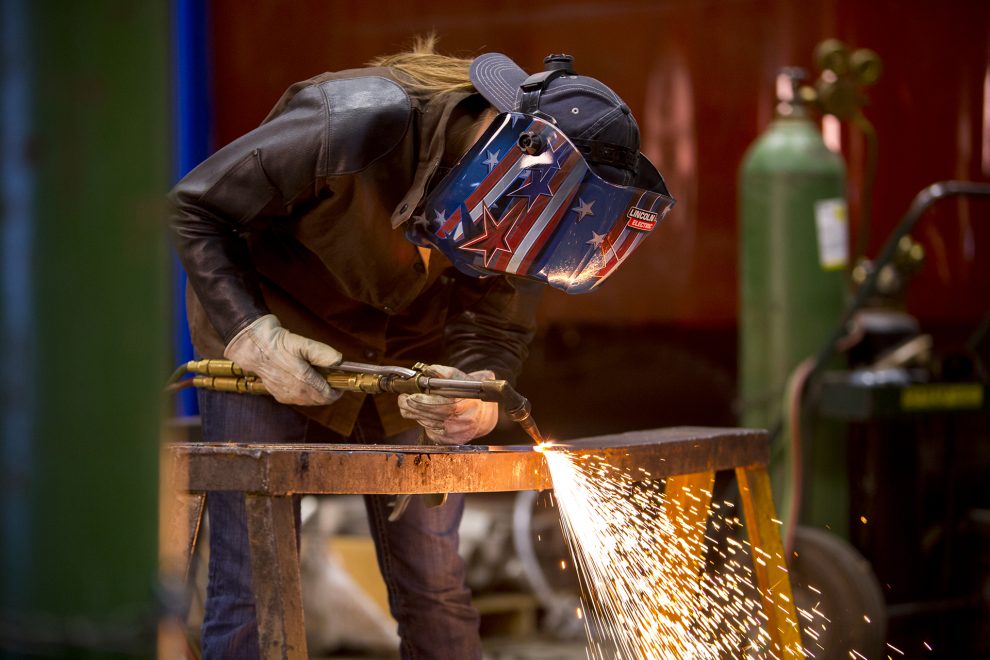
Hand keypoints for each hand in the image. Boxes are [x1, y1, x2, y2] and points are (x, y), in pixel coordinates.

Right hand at [224, 314, 342, 404]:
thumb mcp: (302, 343)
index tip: (341, 381)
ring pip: (309, 401)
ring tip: (318, 377)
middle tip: (331, 377)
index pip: (327, 396)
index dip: (337, 390)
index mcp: (303, 381)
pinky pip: (297, 399)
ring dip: (317, 393)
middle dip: (328, 391)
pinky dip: (305, 393)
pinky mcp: (277, 395)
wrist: (252, 346)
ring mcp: (285, 395)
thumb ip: (323, 353)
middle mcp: (295, 393)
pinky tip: (304, 381)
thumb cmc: (277, 343)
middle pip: (320, 400)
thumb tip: (339, 361)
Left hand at [397, 364, 498, 444]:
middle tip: (403, 399)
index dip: (422, 402)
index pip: (440, 405)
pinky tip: (426, 415)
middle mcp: (461, 422)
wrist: (483, 414)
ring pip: (426, 424)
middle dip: (412, 407)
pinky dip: (425, 422)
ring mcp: (455, 434)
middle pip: (430, 416)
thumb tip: (428, 370)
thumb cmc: (470, 395)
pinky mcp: (450, 441)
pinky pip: (430, 431)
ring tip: (412, 405)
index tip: (410, 396)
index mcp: (465, 405)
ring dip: (416, 414)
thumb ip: (444, 372)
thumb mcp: (460, 379)